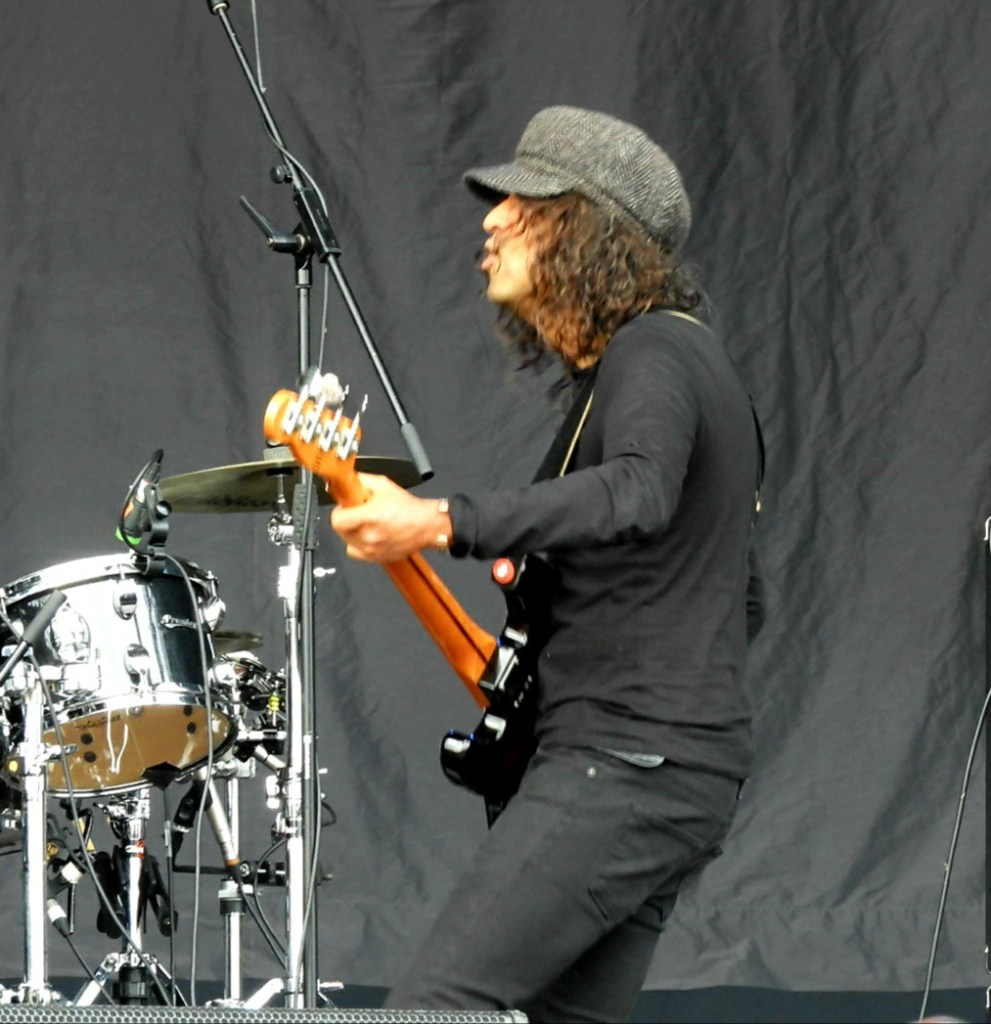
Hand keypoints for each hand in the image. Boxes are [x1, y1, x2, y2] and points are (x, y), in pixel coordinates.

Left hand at [329, 473, 451, 562]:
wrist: (426, 526)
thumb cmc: (408, 508)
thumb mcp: (383, 485)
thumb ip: (361, 480)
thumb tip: (347, 479)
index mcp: (370, 517)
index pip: (337, 520)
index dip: (339, 511)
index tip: (345, 507)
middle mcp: (369, 536)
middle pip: (341, 530)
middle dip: (347, 519)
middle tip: (358, 512)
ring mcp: (372, 549)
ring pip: (347, 541)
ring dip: (352, 531)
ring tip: (366, 524)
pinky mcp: (375, 558)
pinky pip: (355, 552)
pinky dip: (358, 544)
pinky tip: (368, 535)